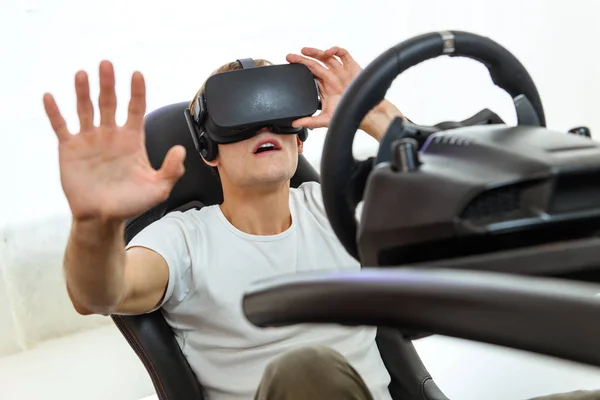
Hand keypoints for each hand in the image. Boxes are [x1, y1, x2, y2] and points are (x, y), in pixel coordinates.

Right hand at [43, 61, 185, 221]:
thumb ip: (171, 170)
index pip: (136, 109)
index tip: (137, 74)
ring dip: (83, 91)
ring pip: (85, 109)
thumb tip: (180, 151)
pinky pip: (61, 126)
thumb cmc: (131, 203)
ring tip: (83, 74)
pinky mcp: (70, 149)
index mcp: (132, 139)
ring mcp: (89, 140)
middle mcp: (110, 134)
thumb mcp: (158, 189)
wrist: (103, 218)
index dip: (137, 92)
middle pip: (109, 102)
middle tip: (107, 64)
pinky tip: (50, 97)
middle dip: (109, 84)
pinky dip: (54, 112)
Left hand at [286, 46, 402, 135]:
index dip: (299, 68)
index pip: (308, 73)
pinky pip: (343, 54)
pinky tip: (328, 52)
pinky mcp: (351, 67)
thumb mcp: (325, 119)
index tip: (289, 65)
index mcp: (324, 86)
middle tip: (290, 57)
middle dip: (301, 59)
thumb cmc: (347, 114)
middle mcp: (331, 77)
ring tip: (305, 50)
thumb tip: (295, 123)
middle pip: (314, 63)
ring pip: (326, 57)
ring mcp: (340, 71)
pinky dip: (336, 50)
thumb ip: (309, 121)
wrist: (365, 113)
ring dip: (316, 52)